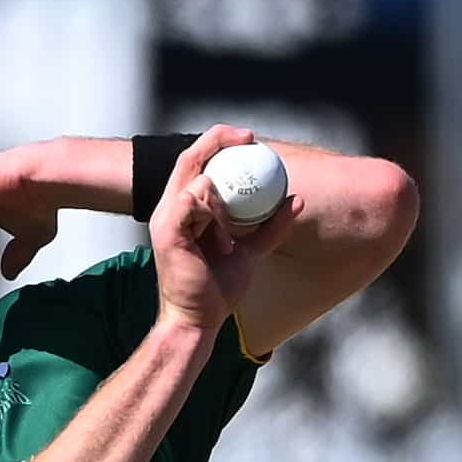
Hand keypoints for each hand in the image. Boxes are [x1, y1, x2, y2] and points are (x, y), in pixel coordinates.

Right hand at [150, 126, 302, 338]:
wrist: (198, 321)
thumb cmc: (216, 291)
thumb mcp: (250, 252)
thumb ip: (270, 227)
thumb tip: (296, 200)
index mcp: (186, 210)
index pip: (198, 162)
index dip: (220, 142)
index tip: (250, 140)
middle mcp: (171, 208)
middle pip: (190, 157)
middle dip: (219, 139)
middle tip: (250, 139)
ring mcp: (166, 218)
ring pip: (198, 180)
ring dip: (223, 202)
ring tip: (229, 238)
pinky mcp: (167, 231)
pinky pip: (192, 201)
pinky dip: (213, 215)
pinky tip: (223, 242)